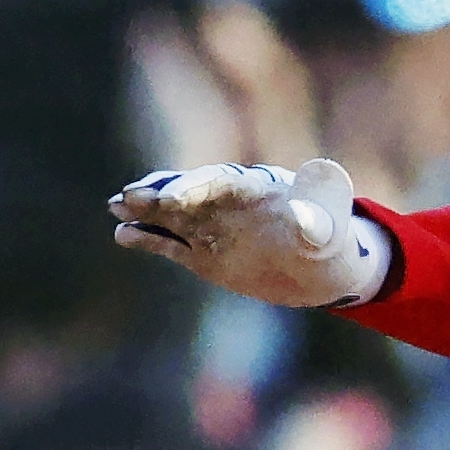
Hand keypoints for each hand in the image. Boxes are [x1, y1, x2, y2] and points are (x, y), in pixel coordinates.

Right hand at [108, 156, 391, 308]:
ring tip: (117, 205)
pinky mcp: (202, 253)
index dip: (195, 186)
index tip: (173, 197)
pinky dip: (147, 237)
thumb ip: (318, 220)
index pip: (220, 180)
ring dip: (145, 209)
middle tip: (131, 195)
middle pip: (188, 190)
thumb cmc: (332, 243)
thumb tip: (304, 217)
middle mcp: (228, 203)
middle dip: (161, 192)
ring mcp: (212, 227)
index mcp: (257, 188)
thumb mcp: (331, 232)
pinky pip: (170, 243)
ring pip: (172, 214)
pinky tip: (122, 233)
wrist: (322, 269)